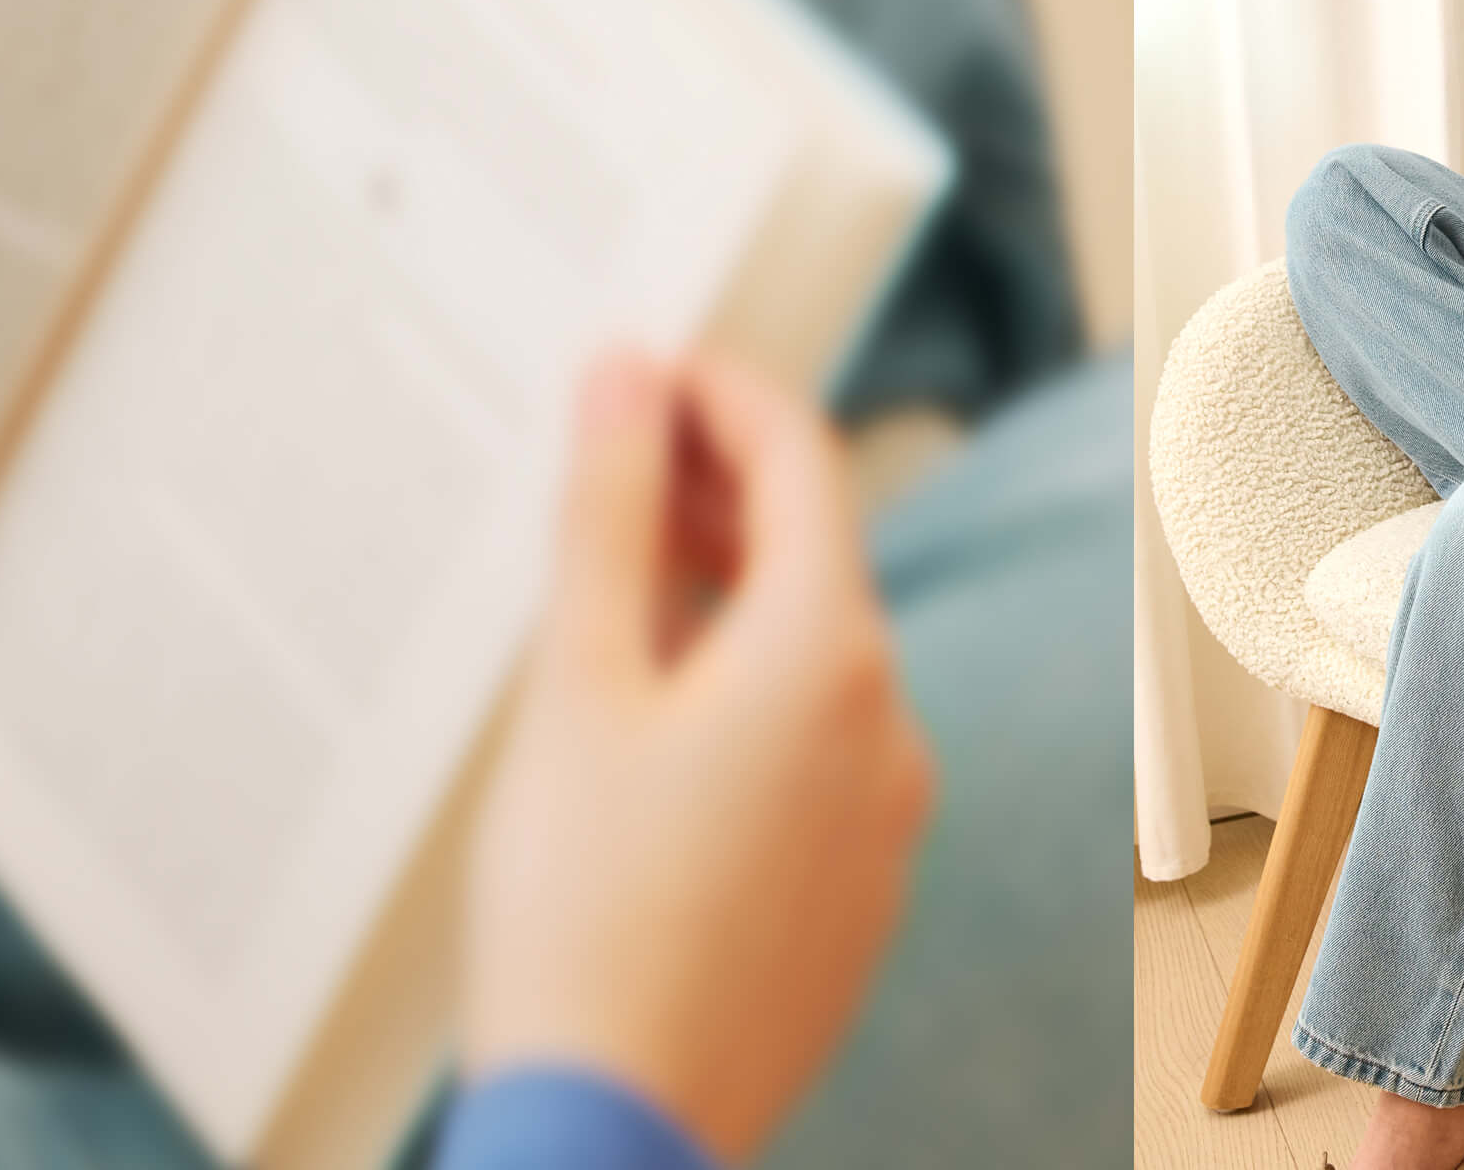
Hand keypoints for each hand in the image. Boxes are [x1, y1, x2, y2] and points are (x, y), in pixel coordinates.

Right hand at [462, 348, 934, 1163]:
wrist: (612, 1128)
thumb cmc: (581, 912)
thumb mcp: (577, 682)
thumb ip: (610, 512)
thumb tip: (627, 376)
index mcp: (826, 654)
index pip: (798, 459)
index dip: (717, 392)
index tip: (641, 370)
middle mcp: (886, 728)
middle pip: (812, 558)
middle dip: (716, 493)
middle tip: (612, 458)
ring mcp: (884, 821)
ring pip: (812, 662)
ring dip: (728, 599)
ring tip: (617, 586)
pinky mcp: (857, 895)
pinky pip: (814, 755)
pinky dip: (745, 702)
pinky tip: (654, 727)